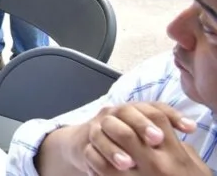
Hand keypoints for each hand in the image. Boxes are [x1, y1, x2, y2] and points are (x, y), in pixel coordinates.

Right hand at [69, 102, 200, 174]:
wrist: (89, 142)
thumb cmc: (124, 135)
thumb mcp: (145, 128)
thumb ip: (165, 124)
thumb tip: (191, 126)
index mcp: (132, 110)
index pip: (152, 107)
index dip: (170, 115)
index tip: (186, 129)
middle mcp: (113, 114)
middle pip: (126, 112)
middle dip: (142, 126)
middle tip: (157, 141)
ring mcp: (97, 128)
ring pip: (103, 133)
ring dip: (115, 148)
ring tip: (129, 164)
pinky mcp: (85, 145)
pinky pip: (89, 152)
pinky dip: (100, 161)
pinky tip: (110, 171)